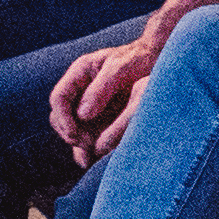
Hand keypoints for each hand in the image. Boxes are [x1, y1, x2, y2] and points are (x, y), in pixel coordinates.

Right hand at [48, 33, 161, 160]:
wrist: (159, 59)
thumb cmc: (140, 58)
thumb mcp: (120, 69)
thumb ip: (100, 89)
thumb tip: (82, 115)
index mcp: (80, 73)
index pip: (59, 98)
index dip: (63, 119)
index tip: (75, 137)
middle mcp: (81, 90)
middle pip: (60, 117)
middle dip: (70, 134)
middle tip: (88, 147)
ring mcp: (91, 106)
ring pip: (74, 130)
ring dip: (80, 146)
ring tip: (94, 158)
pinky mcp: (103, 119)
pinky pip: (90, 138)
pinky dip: (91, 150)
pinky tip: (100, 160)